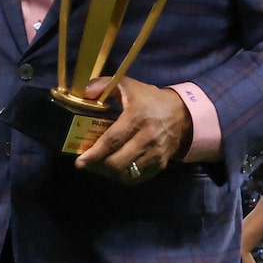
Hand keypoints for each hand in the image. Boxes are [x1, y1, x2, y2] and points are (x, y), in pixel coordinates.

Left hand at [73, 76, 191, 183]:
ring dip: (108, 173)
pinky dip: (123, 177)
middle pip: (117, 162)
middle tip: (86, 164)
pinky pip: (137, 178)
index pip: (112, 141)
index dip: (94, 154)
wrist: (182, 114)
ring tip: (98, 166)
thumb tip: (85, 92)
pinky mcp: (160, 164)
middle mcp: (147, 137)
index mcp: (136, 117)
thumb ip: (104, 85)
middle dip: (97, 166)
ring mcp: (155, 153)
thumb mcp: (129, 85)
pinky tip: (114, 170)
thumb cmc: (150, 99)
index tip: (80, 162)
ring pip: (126, 173)